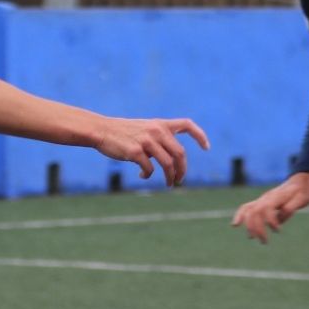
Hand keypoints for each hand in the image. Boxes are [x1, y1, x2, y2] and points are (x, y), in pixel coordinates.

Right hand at [94, 118, 209, 186]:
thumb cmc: (123, 132)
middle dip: (183, 169)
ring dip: (171, 177)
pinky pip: (149, 169)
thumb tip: (172, 159)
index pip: (187, 124)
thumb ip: (159, 138)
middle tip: (180, 180)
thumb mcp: (144, 128)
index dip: (199, 135)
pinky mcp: (135, 152)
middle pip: (180, 153)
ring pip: (168, 164)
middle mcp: (156, 131)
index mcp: (160, 124)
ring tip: (170, 184)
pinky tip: (142, 176)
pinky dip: (148, 176)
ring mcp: (146, 141)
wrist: (102, 130)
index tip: (206, 147)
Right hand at [232, 173, 308, 243]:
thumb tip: (279, 219)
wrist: (299, 181)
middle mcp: (266, 198)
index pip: (266, 209)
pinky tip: (235, 225)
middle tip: (264, 241)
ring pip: (248, 211)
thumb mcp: (303, 199)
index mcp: (276, 197)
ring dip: (249, 226)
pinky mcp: (260, 203)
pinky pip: (246, 208)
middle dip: (256, 228)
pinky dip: (239, 216)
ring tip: (252, 238)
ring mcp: (261, 200)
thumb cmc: (302, 191)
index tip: (278, 230)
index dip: (270, 221)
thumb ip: (291, 208)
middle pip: (254, 212)